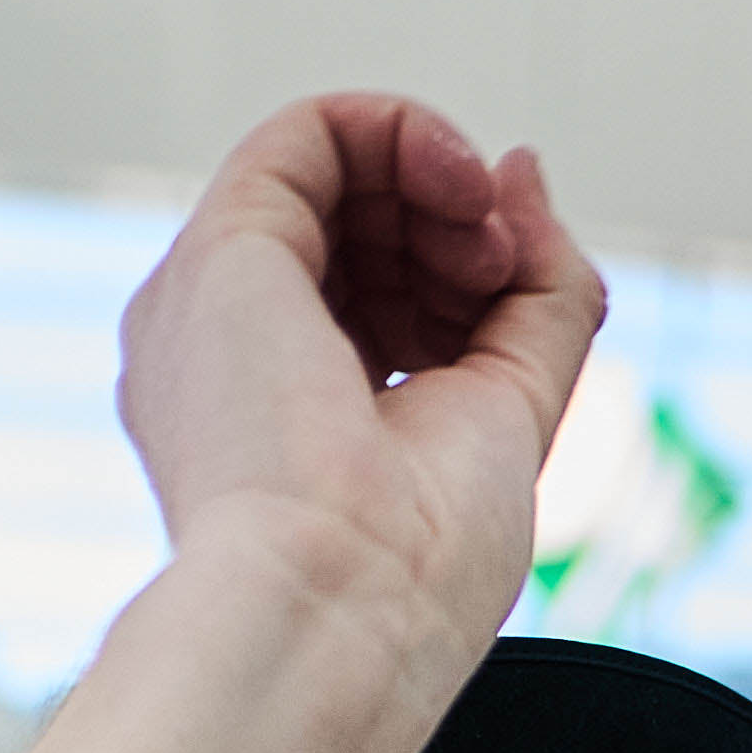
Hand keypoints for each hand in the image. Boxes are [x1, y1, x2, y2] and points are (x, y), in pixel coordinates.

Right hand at [113, 95, 602, 652]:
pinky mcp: (222, 253)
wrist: (338, 621)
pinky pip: (311, 132)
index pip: (385, 304)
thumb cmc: (411, 574)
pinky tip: (459, 181)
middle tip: (506, 274)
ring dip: (438, 180)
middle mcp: (231, 358)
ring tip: (487, 244)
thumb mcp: (512, 412)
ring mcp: (215, 306)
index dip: (470, 280)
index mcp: (282, 419)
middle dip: (458, 231)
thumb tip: (522, 170)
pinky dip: (403, 130)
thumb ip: (536, 288)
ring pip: (333, 175)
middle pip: (360, 239)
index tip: (519, 302)